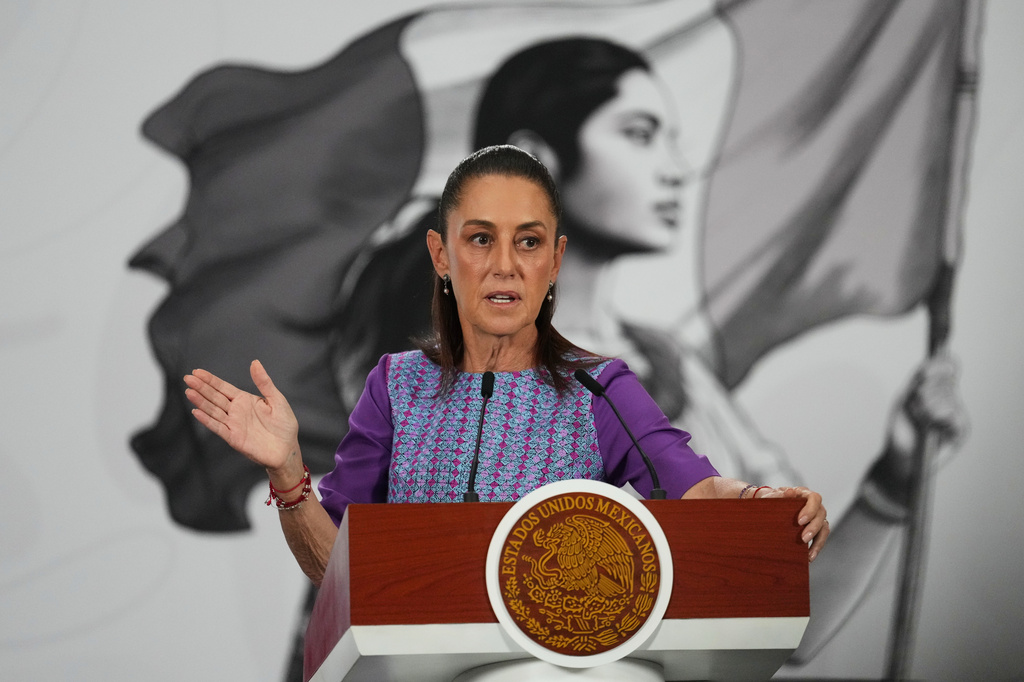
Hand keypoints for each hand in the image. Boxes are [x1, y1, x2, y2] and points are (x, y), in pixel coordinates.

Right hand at [184, 360, 299, 472]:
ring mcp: (233, 424)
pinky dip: (207, 420)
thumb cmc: (284, 424)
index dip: (210, 380)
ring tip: (189, 391)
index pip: (223, 388)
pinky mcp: (234, 438)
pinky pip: (218, 427)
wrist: (287, 449)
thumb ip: (264, 382)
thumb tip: (255, 362)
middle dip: (201, 387)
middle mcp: (236, 411)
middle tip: (187, 378)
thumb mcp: (277, 399)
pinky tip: (197, 412)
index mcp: (244, 400)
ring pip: (213, 410)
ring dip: (201, 402)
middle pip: (215, 397)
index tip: (197, 372)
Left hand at [757, 486, 828, 561]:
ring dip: (818, 541)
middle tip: (803, 538)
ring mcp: (815, 517)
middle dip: (813, 528)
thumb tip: (790, 492)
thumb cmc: (769, 500)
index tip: (800, 521)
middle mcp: (813, 505)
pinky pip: (820, 538)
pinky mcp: (814, 529)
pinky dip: (816, 548)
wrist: (767, 508)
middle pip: (821, 514)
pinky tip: (808, 557)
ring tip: (808, 554)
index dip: (810, 510)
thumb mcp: (770, 497)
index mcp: (803, 494)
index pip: (815, 498)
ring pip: (824, 528)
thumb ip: (778, 495)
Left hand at [878, 352, 967, 489]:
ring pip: (947, 396)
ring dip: (927, 406)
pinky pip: (953, 415)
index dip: (938, 364)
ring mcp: (958, 414)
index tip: (923, 372)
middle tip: (913, 407)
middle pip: (945, 379)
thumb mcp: (905, 399)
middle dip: (924, 391)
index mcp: (937, 388)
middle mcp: (951, 398)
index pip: (947, 365)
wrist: (900, 456)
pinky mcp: (961, 429)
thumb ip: (919, 381)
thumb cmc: (901, 428)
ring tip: (919, 419)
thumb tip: (929, 366)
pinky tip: (929, 426)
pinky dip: (936, 418)